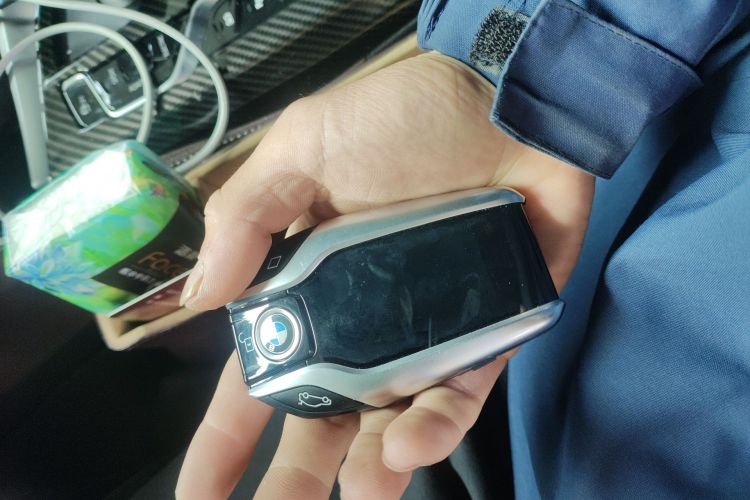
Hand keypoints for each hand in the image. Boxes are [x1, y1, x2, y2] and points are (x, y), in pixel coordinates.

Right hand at [176, 52, 592, 498]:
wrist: (507, 106)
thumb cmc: (404, 120)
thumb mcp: (306, 149)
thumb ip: (246, 217)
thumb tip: (198, 295)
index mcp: (310, 286)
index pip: (258, 370)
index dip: (224, 433)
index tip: (197, 489)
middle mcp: (362, 323)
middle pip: (320, 417)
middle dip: (293, 478)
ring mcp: (424, 337)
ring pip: (389, 425)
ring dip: (371, 470)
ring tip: (359, 494)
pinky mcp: (486, 338)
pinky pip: (457, 398)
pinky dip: (435, 427)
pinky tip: (411, 446)